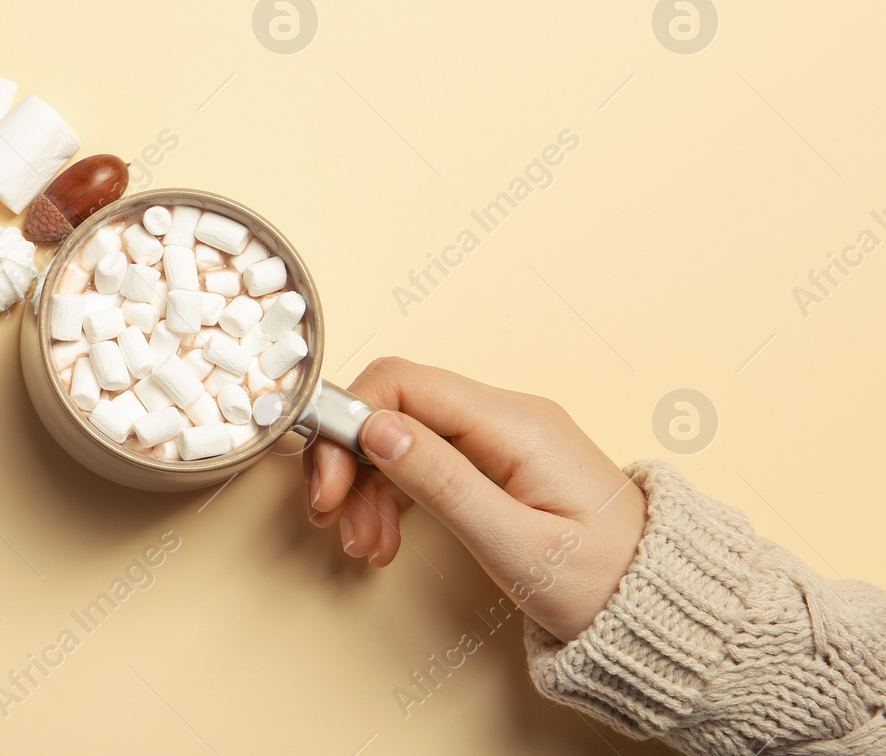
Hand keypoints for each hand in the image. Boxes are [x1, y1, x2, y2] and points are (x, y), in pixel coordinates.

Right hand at [304, 357, 646, 641]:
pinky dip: (396, 494)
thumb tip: (377, 427)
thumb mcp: (516, 545)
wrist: (665, 609)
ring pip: (405, 435)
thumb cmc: (606, 585)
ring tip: (366, 545)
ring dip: (370, 486)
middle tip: (334, 519)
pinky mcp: (498, 460)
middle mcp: (507, 416)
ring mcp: (503, 436)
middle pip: (397, 408)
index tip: (329, 482)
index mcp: (515, 424)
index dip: (350, 423)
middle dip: (352, 461)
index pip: (403, 384)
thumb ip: (443, 483)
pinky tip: (387, 536)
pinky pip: (427, 458)